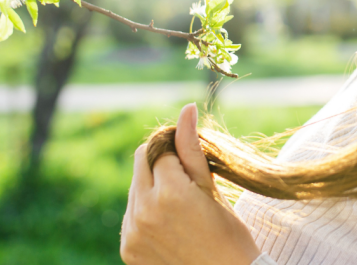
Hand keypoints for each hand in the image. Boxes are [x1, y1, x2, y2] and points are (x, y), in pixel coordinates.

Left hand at [120, 103, 260, 264]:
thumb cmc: (228, 232)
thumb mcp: (211, 187)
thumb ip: (191, 147)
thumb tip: (186, 108)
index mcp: (169, 192)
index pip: (160, 148)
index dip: (178, 152)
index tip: (193, 167)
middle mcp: (143, 211)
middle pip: (141, 162)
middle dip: (161, 164)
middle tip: (186, 183)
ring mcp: (132, 232)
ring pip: (134, 187)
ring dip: (152, 188)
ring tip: (180, 209)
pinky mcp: (127, 248)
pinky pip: (130, 214)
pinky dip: (145, 212)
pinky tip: (169, 224)